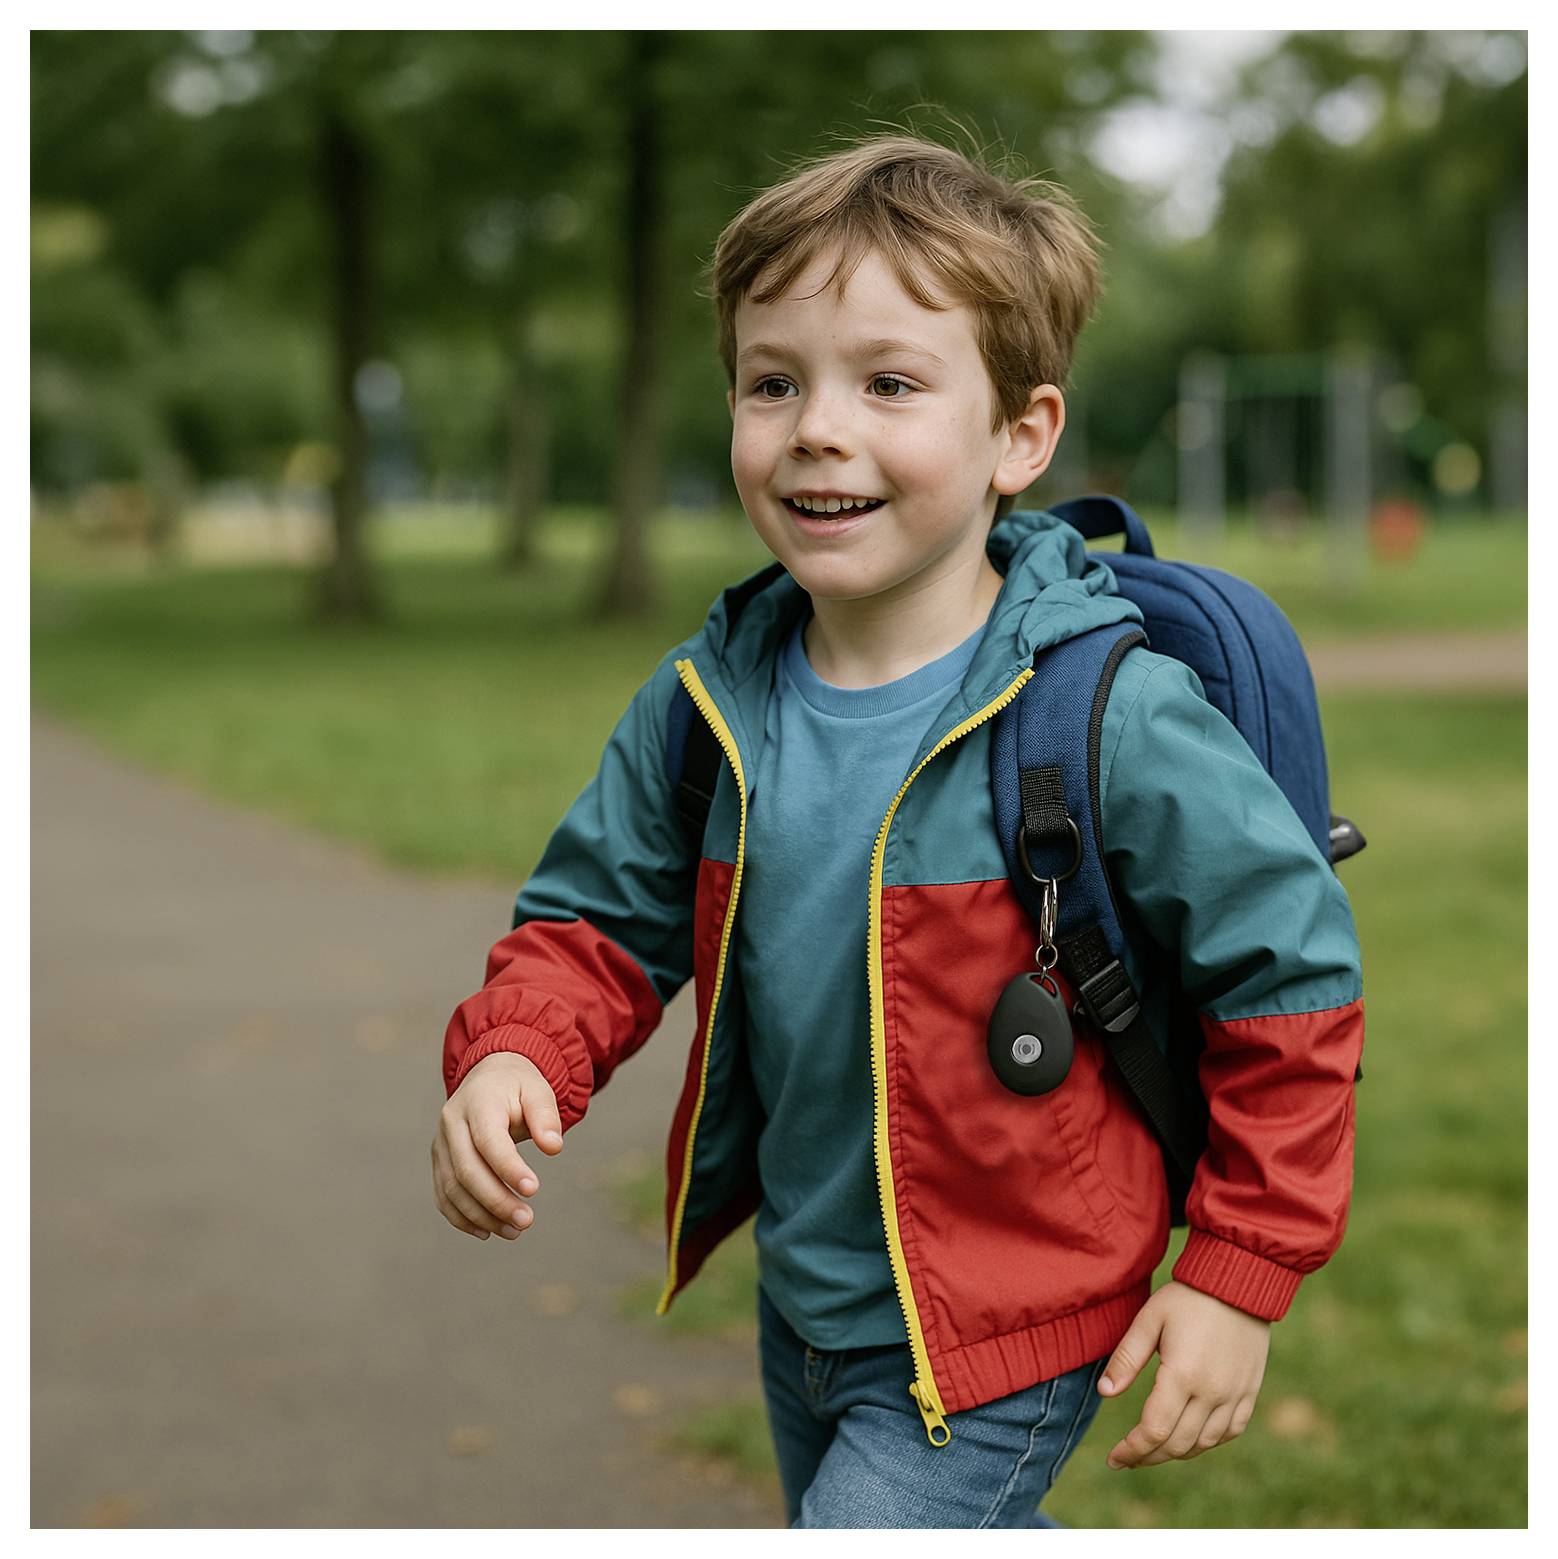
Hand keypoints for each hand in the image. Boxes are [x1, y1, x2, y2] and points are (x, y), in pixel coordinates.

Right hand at [431, 1052, 563, 1241]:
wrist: (489, 1077)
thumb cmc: (518, 1087)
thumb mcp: (538, 1090)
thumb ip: (546, 1117)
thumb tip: (553, 1147)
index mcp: (477, 1102)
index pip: (488, 1140)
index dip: (508, 1168)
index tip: (534, 1189)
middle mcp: (452, 1123)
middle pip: (467, 1170)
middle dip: (496, 1201)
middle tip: (527, 1221)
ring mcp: (441, 1143)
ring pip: (452, 1188)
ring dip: (481, 1216)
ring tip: (514, 1231)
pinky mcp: (439, 1161)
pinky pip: (444, 1195)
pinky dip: (462, 1217)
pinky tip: (487, 1232)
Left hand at [1097, 1279, 1268, 1468]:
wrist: (1238, 1283)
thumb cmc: (1187, 1298)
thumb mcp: (1149, 1319)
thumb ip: (1126, 1358)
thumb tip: (1104, 1392)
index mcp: (1183, 1375)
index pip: (1154, 1430)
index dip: (1132, 1450)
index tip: (1114, 1459)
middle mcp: (1212, 1393)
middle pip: (1178, 1444)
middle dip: (1149, 1456)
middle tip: (1128, 1458)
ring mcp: (1235, 1395)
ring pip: (1204, 1443)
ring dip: (1176, 1453)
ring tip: (1153, 1450)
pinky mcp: (1249, 1392)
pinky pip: (1230, 1432)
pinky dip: (1207, 1442)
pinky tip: (1189, 1439)